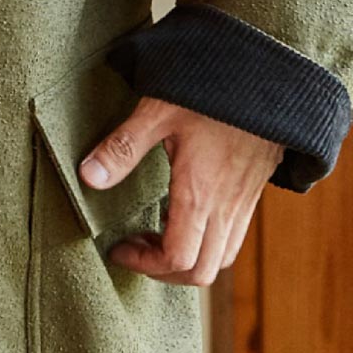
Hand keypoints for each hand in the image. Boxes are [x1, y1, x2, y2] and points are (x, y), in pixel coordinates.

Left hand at [77, 96, 284, 285]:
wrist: (264, 79)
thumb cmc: (210, 92)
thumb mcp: (158, 112)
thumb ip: (123, 148)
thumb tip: (88, 177)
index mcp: (200, 194)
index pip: (178, 259)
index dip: (144, 264)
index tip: (120, 248)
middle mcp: (226, 207)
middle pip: (201, 272)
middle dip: (164, 272)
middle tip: (135, 248)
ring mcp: (243, 203)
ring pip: (221, 259)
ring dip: (187, 261)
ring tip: (155, 234)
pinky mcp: (251, 194)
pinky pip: (233, 239)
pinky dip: (206, 244)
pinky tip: (182, 215)